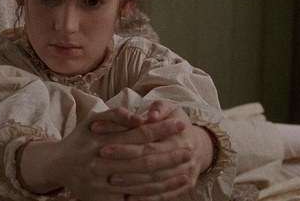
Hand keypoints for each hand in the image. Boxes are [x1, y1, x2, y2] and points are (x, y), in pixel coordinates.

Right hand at [17, 107, 189, 200]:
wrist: (58, 166)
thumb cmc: (80, 139)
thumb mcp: (92, 120)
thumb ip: (115, 114)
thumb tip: (139, 118)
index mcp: (101, 139)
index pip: (139, 134)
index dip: (161, 129)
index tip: (179, 123)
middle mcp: (102, 161)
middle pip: (145, 158)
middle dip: (170, 152)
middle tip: (190, 146)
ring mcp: (103, 182)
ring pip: (143, 179)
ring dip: (168, 174)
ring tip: (187, 166)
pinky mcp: (104, 198)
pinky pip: (135, 196)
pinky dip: (155, 192)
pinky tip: (170, 186)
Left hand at [95, 101, 214, 200]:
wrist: (198, 144)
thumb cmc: (175, 123)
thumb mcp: (171, 109)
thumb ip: (160, 108)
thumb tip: (151, 116)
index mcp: (179, 136)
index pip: (148, 142)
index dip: (125, 144)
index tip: (104, 147)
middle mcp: (185, 156)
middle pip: (150, 163)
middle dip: (124, 165)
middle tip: (101, 165)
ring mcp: (187, 173)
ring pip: (156, 181)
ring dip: (133, 183)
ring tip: (111, 182)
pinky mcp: (186, 187)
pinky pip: (165, 195)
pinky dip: (147, 198)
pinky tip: (129, 199)